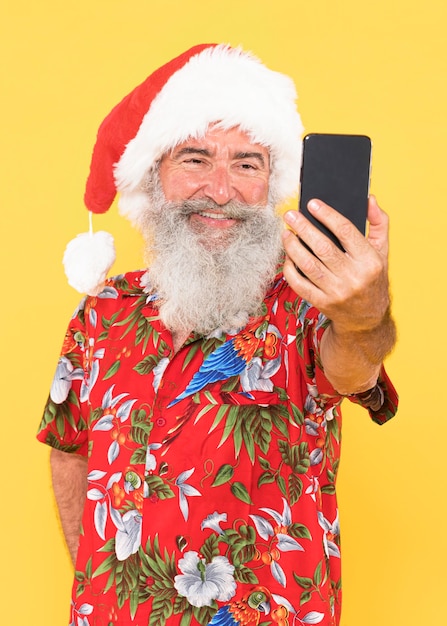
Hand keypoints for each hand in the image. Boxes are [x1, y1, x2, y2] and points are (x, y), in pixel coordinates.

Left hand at [282, 195, 390, 333]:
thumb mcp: (382, 252)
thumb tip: (369, 199)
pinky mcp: (322, 303)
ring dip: (292, 247)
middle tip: (290, 214)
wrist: (366, 320)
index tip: (312, 204)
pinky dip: (289, 269)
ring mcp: (336, 292)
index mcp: (370, 261)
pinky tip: (287, 256)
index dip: (327, 215)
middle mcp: (353, 277)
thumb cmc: (372, 279)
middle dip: (303, 228)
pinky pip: (299, 284)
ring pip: (308, 265)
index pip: (346, 231)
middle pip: (323, 247)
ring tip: (286, 233)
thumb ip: (379, 223)